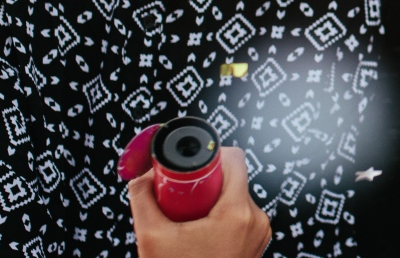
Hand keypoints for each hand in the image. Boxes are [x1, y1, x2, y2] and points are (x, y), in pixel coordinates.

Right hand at [130, 147, 271, 257]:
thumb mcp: (151, 237)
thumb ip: (142, 199)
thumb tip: (140, 178)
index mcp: (238, 213)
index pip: (234, 159)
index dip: (208, 155)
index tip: (185, 168)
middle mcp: (256, 220)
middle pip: (230, 179)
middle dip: (202, 182)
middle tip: (177, 197)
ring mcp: (259, 233)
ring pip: (233, 198)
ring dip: (208, 202)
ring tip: (185, 221)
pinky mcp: (255, 244)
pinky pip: (237, 217)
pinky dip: (217, 217)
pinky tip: (196, 233)